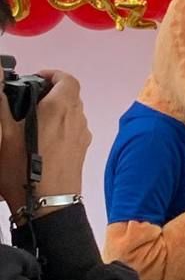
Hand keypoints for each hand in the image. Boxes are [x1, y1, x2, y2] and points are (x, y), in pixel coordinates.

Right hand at [0, 70, 90, 214]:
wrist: (46, 204)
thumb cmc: (23, 168)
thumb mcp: (4, 131)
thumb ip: (3, 102)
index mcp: (61, 109)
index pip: (68, 80)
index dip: (52, 74)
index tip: (35, 78)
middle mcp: (77, 121)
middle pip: (71, 96)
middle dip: (52, 91)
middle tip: (30, 97)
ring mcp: (82, 138)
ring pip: (74, 113)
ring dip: (57, 109)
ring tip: (32, 117)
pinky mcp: (82, 152)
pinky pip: (74, 130)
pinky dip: (61, 125)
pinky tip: (42, 137)